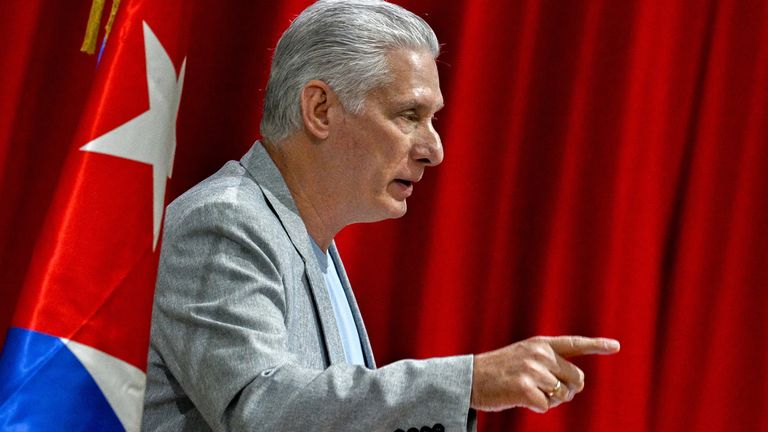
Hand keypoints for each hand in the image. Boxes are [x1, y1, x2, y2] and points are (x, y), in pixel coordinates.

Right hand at [470, 336, 619, 412]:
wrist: (470, 378)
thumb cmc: (499, 371)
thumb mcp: (524, 356)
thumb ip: (549, 364)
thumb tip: (574, 386)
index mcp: (541, 344)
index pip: (574, 343)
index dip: (597, 345)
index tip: (616, 346)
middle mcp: (539, 354)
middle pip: (576, 379)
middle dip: (568, 390)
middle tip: (546, 391)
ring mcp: (532, 370)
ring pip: (562, 395)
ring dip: (549, 400)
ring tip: (527, 392)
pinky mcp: (525, 388)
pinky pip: (546, 406)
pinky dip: (537, 407)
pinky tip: (520, 398)